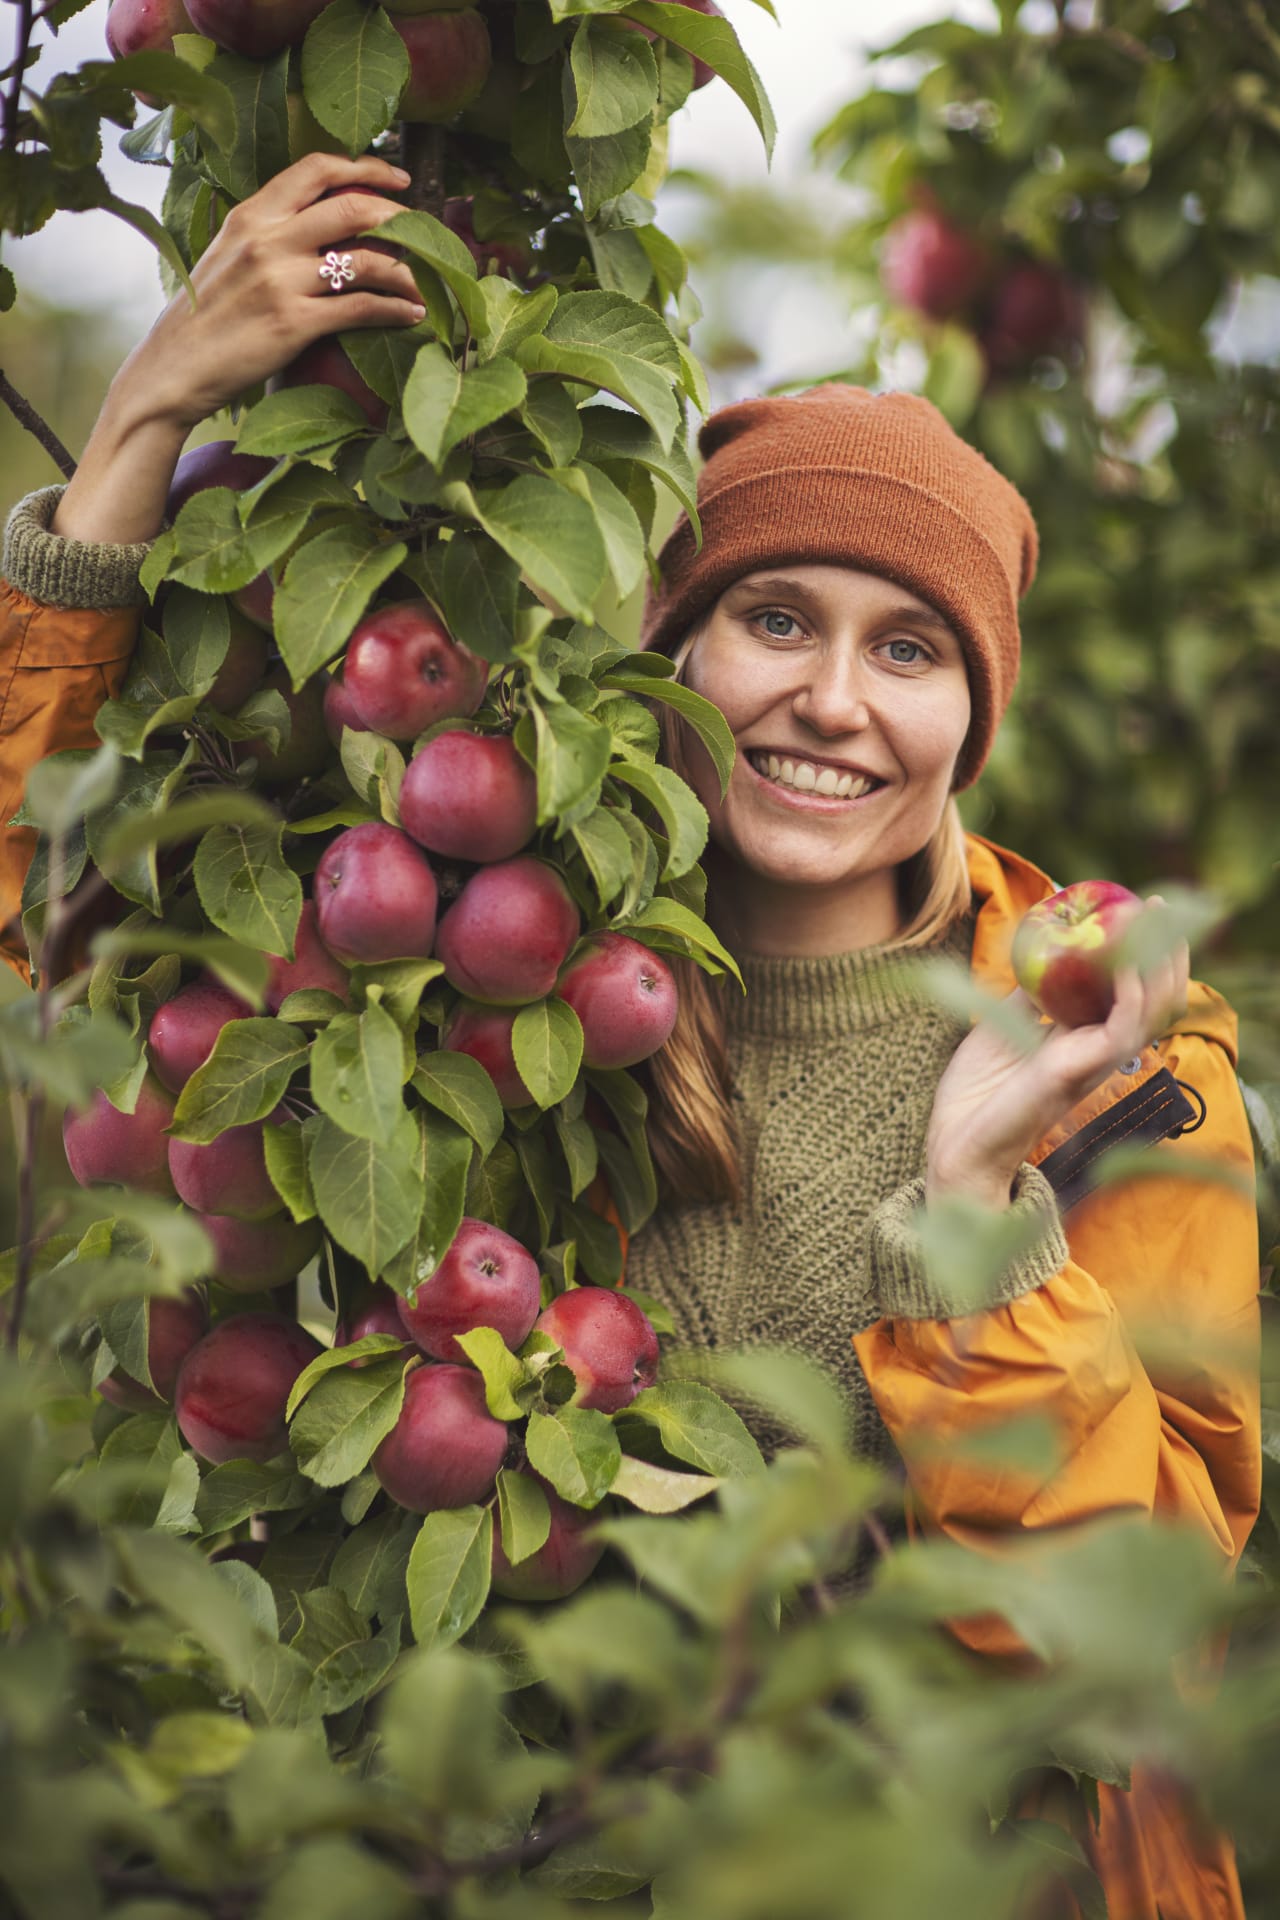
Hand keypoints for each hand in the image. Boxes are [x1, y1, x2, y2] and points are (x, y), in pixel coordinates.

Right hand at [53, 153, 425, 544]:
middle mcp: (267, 239)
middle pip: (352, 208)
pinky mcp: (294, 324)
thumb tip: (318, 229)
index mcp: (251, 215)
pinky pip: (361, 309)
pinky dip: (395, 309)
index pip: (316, 170)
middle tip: (424, 236)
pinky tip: (412, 315)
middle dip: (400, 219)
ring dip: (408, 271)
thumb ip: (269, 235)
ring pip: (366, 260)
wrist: (172, 369)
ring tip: (426, 283)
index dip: (366, 168)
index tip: (398, 181)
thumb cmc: (203, 319)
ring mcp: (281, 281)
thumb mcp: (227, 257)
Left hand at [924, 901, 1188, 1209]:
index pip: (1130, 991)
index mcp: (1083, 1040)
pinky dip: (1131, 990)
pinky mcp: (1082, 1071)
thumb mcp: (1003, 1025)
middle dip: (1162, 948)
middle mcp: (1099, 1051)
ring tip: (1150, 919)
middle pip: (1154, 997)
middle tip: (1155, 904)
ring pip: (1152, 1010)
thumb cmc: (977, 1094)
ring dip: (1158, 961)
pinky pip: (1123, 1027)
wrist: (956, 1144)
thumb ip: (1029, 993)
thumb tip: (1040, 950)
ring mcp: (1095, 1062)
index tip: (1134, 907)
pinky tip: (1124, 960)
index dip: (1139, 951)